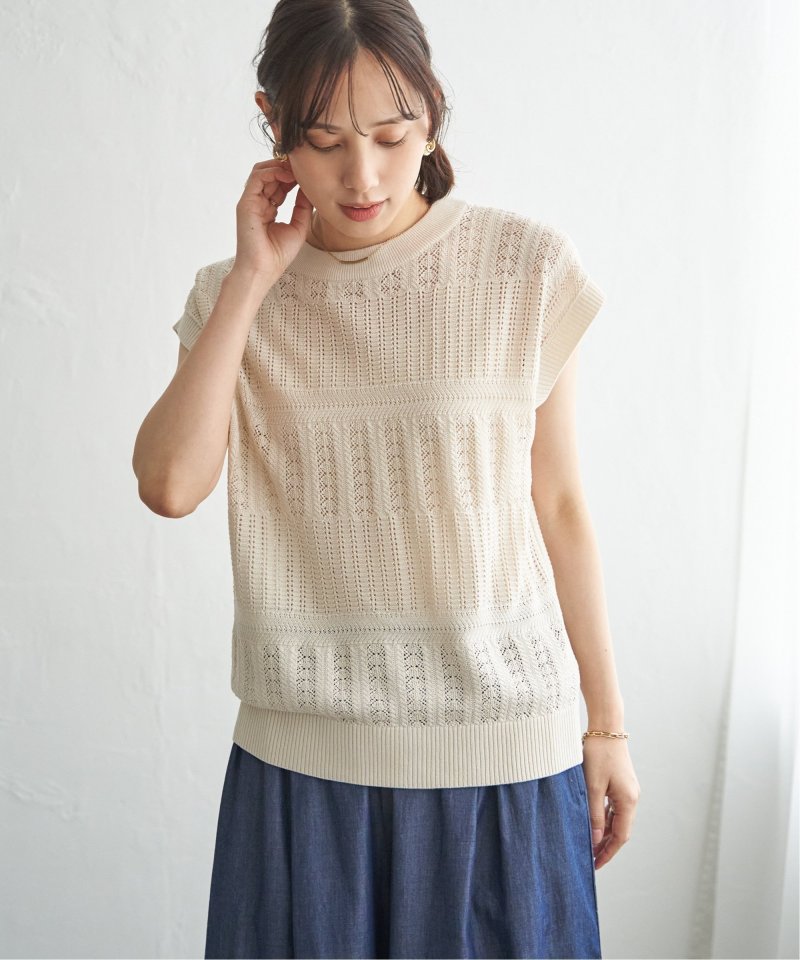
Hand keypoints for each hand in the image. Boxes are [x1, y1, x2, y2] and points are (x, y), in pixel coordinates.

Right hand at [232, 158, 312, 286]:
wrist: (263, 270)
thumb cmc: (278, 255)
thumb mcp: (298, 227)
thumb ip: (302, 207)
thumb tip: (309, 188)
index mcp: (269, 210)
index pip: (279, 185)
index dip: (292, 177)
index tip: (308, 174)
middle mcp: (258, 203)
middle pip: (271, 175)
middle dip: (287, 168)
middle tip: (303, 165)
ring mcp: (251, 202)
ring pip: (262, 172)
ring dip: (280, 167)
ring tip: (296, 168)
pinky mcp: (246, 203)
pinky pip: (256, 178)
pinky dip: (272, 172)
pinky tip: (287, 175)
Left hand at [581, 735, 640, 869]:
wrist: (606, 727)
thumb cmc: (598, 754)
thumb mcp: (592, 787)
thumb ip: (593, 814)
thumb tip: (594, 840)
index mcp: (628, 801)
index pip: (620, 836)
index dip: (608, 853)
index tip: (595, 865)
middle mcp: (631, 798)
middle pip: (620, 830)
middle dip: (605, 845)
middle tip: (589, 859)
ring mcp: (627, 790)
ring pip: (616, 819)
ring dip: (604, 832)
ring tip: (588, 844)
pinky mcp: (620, 783)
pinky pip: (613, 807)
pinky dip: (604, 817)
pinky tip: (592, 823)